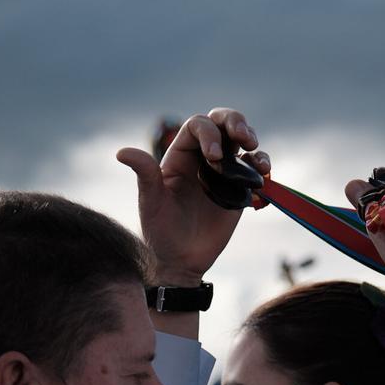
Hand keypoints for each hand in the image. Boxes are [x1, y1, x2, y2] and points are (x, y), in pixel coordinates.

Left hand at [116, 108, 269, 286]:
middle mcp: (202, 158)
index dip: (209, 134)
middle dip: (235, 122)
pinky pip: (253, 169)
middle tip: (244, 136)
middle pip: (221, 123)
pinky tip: (263, 173)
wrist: (181, 261)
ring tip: (254, 151)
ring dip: (251, 138)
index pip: (197, 127)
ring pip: (241, 142)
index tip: (214, 157)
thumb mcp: (151, 202)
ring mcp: (222, 172)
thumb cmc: (160, 232)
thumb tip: (122, 152)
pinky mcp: (239, 190)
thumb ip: (144, 174)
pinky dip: (262, 165)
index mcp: (180, 155)